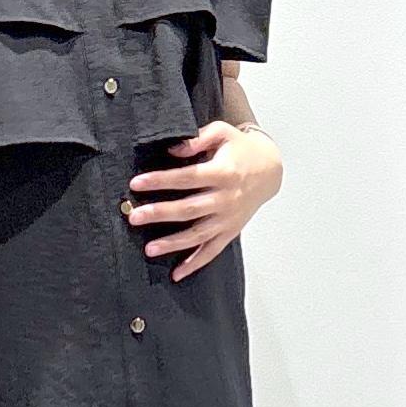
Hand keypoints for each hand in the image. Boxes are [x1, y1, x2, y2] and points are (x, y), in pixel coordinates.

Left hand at [126, 120, 283, 280]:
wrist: (270, 169)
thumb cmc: (240, 149)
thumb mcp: (222, 132)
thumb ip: (198, 139)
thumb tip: (172, 151)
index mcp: (223, 173)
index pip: (187, 178)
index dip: (161, 181)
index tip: (136, 183)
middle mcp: (226, 199)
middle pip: (189, 209)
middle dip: (160, 213)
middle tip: (135, 218)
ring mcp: (228, 219)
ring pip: (198, 235)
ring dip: (173, 244)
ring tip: (149, 249)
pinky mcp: (230, 231)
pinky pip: (211, 251)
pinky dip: (195, 264)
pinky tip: (177, 274)